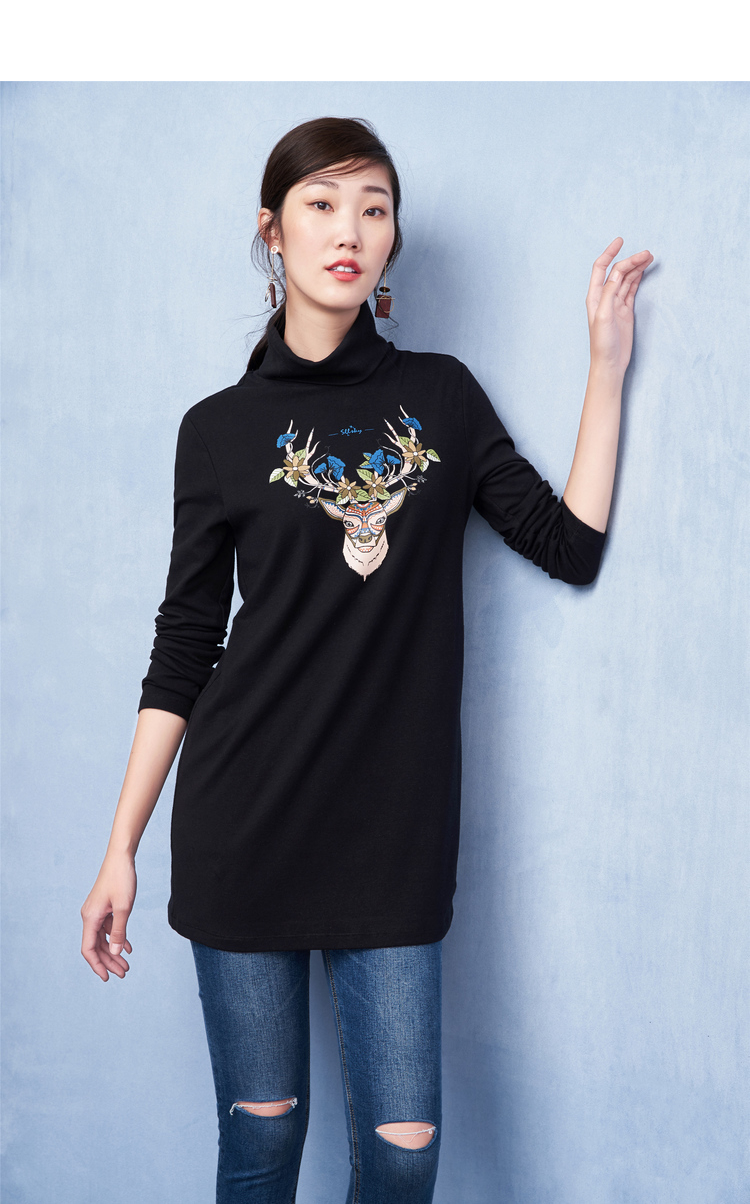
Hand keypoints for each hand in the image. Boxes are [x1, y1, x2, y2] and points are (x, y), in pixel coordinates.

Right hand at [80, 851, 136, 981]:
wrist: (121, 856)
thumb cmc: (121, 879)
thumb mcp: (124, 908)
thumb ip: (119, 931)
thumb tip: (115, 952)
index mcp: (90, 918)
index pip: (89, 949)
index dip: (97, 965)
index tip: (107, 978)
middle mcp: (90, 916)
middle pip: (96, 946)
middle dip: (109, 961)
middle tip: (124, 973)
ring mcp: (97, 911)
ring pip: (103, 938)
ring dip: (114, 951)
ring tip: (126, 964)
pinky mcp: (104, 907)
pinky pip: (108, 928)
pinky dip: (117, 937)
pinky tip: (128, 947)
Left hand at [586, 238, 653, 377]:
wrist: (610, 363)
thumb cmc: (603, 343)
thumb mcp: (604, 316)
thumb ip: (610, 293)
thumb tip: (617, 273)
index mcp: (595, 296)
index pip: (601, 268)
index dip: (609, 252)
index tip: (621, 240)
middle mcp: (604, 297)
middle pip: (617, 272)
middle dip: (631, 260)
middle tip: (648, 254)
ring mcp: (615, 303)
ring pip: (626, 279)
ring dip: (636, 267)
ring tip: (650, 257)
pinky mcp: (625, 311)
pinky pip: (631, 289)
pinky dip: (638, 278)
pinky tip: (644, 270)